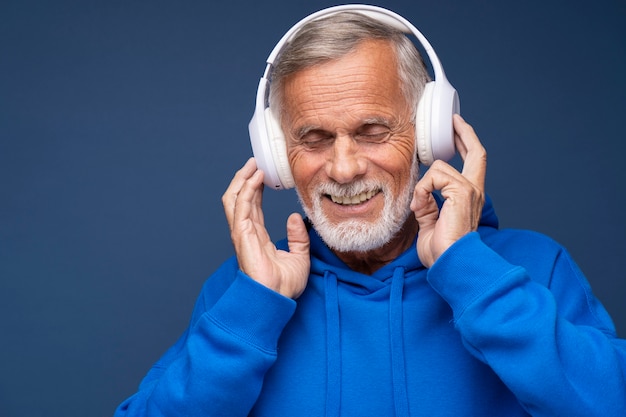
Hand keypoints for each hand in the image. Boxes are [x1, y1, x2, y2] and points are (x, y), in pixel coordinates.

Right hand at [222, 158, 310, 298]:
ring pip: (234, 199)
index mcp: (257, 237)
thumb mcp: (299, 256)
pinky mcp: (242, 236)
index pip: (252, 206)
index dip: (255, 188)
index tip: (262, 173)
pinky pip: (241, 207)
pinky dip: (246, 190)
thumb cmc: (284, 286)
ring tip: (253, 165)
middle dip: (245, 179)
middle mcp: (246, 233)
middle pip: (240, 199)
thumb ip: (298, 237)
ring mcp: (242, 234)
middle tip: (255, 162)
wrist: (276, 299)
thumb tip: (294, 218)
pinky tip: (255, 178)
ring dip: (242, 180)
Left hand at [410, 115, 486, 267]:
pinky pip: (434, 178)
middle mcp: (475, 191)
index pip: (473, 164)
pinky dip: (422, 190)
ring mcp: (470, 191)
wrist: (450, 263)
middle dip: (464, 133)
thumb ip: (428, 204)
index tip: (457, 130)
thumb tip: (421, 191)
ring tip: (420, 206)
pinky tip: (421, 206)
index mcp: (469, 198)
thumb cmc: (442, 250)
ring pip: (440, 167)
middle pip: (477, 152)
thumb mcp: (430, 222)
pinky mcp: (462, 193)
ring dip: (423, 185)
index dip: (466, 144)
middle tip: (454, 122)